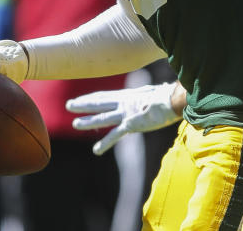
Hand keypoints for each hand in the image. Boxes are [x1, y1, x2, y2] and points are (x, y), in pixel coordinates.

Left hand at [66, 81, 181, 154]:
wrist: (174, 100)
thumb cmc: (168, 96)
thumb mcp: (154, 93)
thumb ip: (150, 95)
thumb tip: (157, 92)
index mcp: (128, 96)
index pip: (105, 96)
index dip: (92, 98)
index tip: (81, 99)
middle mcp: (124, 103)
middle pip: (99, 103)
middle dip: (83, 104)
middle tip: (69, 105)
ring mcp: (126, 113)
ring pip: (102, 118)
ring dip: (88, 121)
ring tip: (74, 124)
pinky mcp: (131, 124)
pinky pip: (115, 135)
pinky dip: (105, 143)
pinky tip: (96, 150)